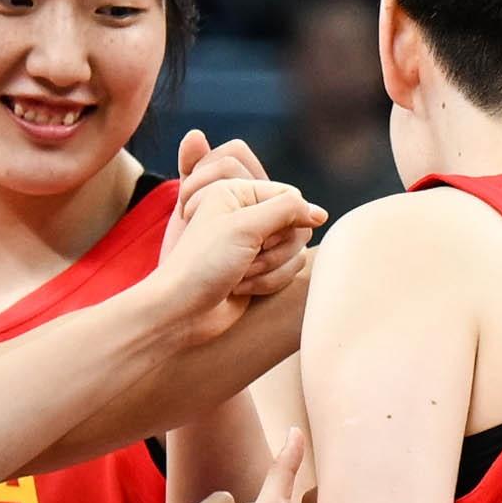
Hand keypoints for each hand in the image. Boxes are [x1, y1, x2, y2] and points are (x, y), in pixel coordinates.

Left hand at [155, 131, 323, 332]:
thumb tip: (321, 213)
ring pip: (295, 251)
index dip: (285, 220)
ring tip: (240, 276)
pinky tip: (241, 289)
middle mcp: (245, 213)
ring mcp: (253, 243)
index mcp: (236, 191)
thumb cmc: (204, 264)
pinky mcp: (259, 269)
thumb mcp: (245, 226)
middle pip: (296, 225)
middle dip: (275, 250)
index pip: (289, 196)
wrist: (181, 311)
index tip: (261, 239)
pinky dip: (268, 283)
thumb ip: (287, 210)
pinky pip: (288, 270)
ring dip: (270, 269)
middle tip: (246, 259)